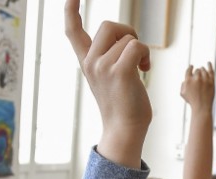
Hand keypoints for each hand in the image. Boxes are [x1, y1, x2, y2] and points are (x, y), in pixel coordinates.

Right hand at [65, 0, 150, 164]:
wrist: (125, 130)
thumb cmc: (124, 105)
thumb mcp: (111, 77)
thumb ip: (111, 58)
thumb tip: (129, 42)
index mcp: (86, 62)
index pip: (72, 31)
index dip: (70, 11)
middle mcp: (91, 62)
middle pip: (108, 25)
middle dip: (128, 32)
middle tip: (136, 51)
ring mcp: (103, 67)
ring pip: (127, 37)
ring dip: (140, 49)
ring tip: (141, 67)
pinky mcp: (119, 72)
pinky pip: (136, 46)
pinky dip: (145, 54)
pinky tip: (145, 69)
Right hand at [180, 63, 214, 112]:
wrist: (202, 107)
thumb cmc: (192, 101)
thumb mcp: (183, 93)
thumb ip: (183, 84)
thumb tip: (186, 79)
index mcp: (188, 81)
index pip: (189, 70)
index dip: (190, 67)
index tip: (192, 66)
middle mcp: (196, 79)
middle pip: (197, 70)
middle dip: (197, 72)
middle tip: (198, 78)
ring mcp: (205, 80)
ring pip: (203, 70)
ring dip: (202, 71)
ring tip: (202, 73)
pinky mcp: (211, 82)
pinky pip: (211, 71)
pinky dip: (209, 66)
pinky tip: (208, 62)